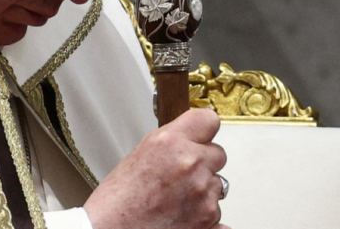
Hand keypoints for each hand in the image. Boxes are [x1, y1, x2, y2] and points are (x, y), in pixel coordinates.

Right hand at [83, 108, 228, 228]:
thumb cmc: (118, 199)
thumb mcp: (140, 153)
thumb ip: (169, 142)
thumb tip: (188, 139)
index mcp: (171, 143)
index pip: (209, 120)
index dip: (204, 130)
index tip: (201, 135)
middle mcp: (191, 165)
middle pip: (218, 154)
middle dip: (204, 162)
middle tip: (182, 175)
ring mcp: (204, 195)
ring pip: (218, 185)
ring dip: (203, 190)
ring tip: (175, 199)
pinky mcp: (210, 221)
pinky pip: (221, 214)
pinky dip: (208, 217)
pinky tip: (187, 216)